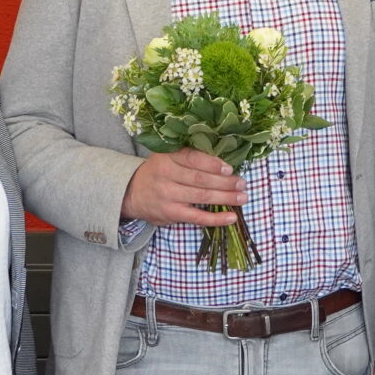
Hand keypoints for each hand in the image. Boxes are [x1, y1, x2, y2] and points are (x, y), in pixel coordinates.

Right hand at [121, 149, 243, 226]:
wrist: (132, 193)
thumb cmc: (158, 172)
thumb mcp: (167, 157)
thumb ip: (189, 156)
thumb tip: (223, 160)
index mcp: (167, 157)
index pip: (192, 158)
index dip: (212, 164)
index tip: (229, 169)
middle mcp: (166, 175)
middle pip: (200, 178)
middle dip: (225, 182)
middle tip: (242, 183)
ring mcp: (168, 195)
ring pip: (201, 196)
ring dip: (225, 198)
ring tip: (242, 198)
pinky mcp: (171, 213)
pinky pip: (197, 217)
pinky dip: (216, 218)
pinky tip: (231, 218)